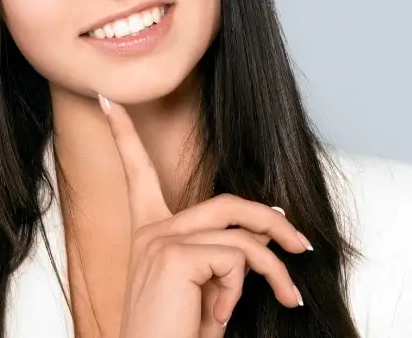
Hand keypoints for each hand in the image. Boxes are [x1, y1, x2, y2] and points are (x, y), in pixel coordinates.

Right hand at [97, 94, 309, 337]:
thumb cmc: (177, 335)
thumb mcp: (208, 288)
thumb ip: (228, 251)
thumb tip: (267, 226)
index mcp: (148, 234)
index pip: (137, 172)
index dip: (123, 134)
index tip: (107, 98)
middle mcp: (149, 231)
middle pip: (227, 204)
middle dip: (272, 223)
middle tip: (303, 248)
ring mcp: (160, 241)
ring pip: (242, 236)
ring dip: (273, 270)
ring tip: (283, 298)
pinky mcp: (175, 256)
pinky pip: (238, 258)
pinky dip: (245, 289)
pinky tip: (220, 317)